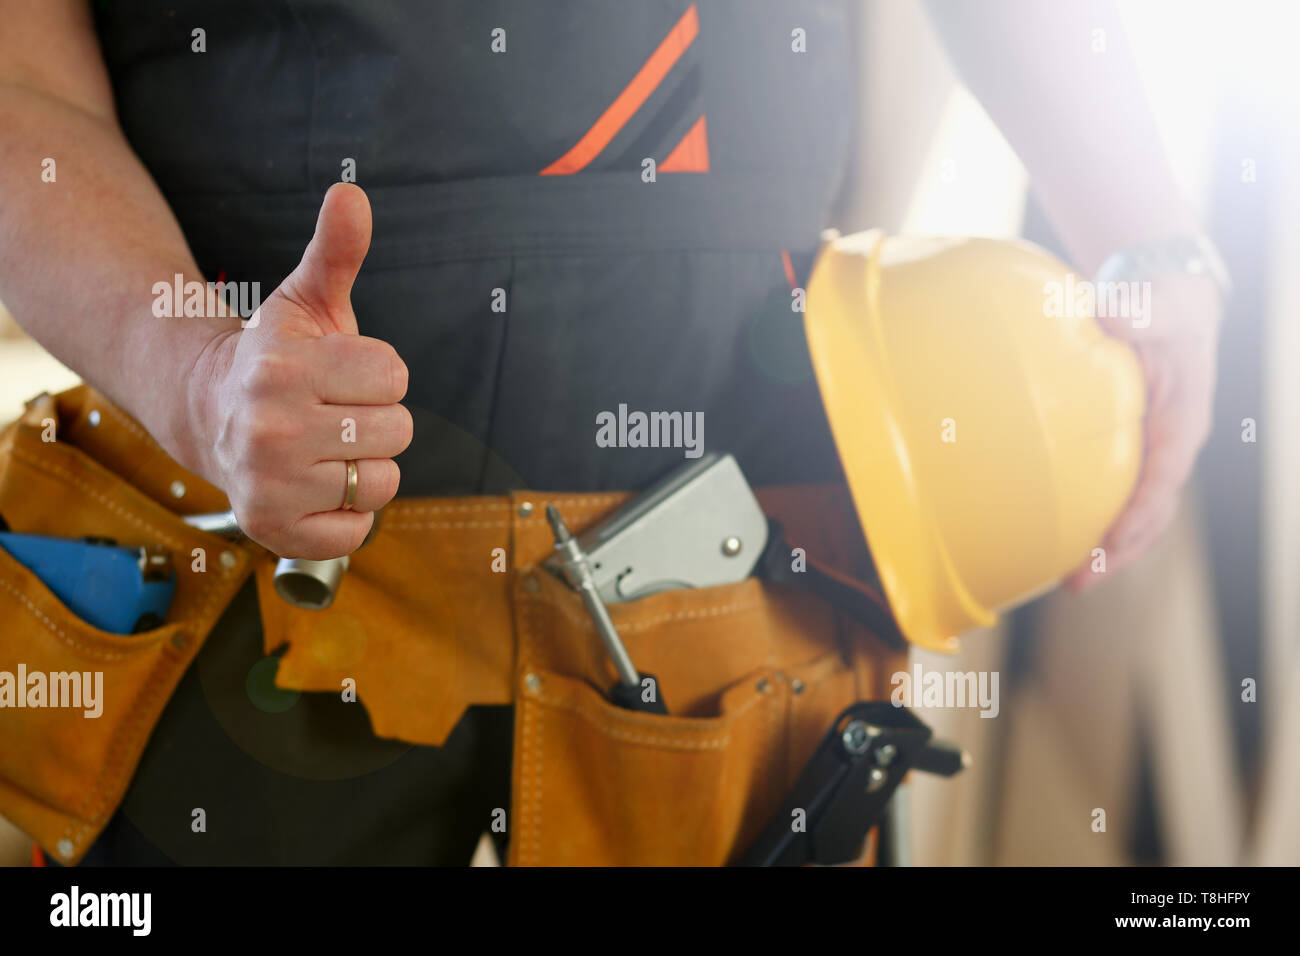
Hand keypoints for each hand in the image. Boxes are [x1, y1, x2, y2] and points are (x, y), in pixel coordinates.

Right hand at [182, 183, 411, 558]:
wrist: (212, 415)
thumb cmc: (278, 358)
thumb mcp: (307, 301)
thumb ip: (336, 250)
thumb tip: (352, 192)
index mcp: (283, 369)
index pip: (395, 377)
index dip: (379, 375)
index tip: (343, 374)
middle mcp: (271, 429)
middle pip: (398, 430)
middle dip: (377, 420)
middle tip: (334, 414)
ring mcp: (271, 484)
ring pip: (385, 482)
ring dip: (368, 467)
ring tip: (327, 450)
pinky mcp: (276, 530)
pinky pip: (360, 529)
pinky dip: (349, 513)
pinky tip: (318, 487)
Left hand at [1065, 272, 1221, 591]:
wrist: (1168, 301)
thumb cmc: (1162, 304)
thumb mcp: (1156, 302)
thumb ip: (1139, 313)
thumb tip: (1111, 319)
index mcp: (1183, 418)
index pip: (1167, 474)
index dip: (1143, 510)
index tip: (1115, 540)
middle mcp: (1172, 445)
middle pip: (1153, 513)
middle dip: (1121, 553)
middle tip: (1079, 583)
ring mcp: (1152, 455)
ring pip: (1137, 516)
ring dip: (1107, 553)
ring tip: (1069, 583)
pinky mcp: (1131, 455)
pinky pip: (1114, 498)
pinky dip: (1092, 525)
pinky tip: (1055, 546)